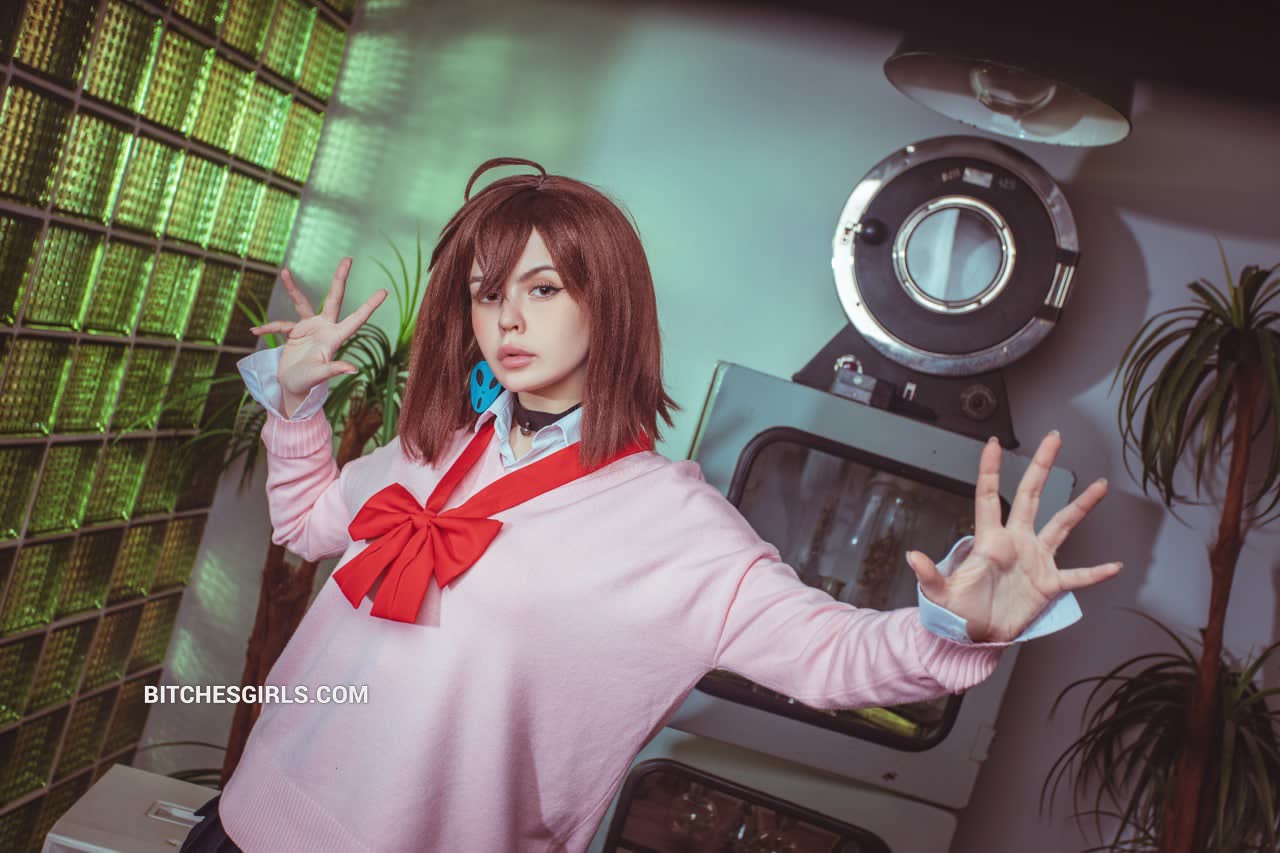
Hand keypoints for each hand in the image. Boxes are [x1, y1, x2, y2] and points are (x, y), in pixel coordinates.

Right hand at [249, 258, 387, 410]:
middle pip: (334, 298)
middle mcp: (325, 328)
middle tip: (348, 258)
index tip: (384, 292)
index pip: (356, 319)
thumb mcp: (320, 375)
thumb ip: (334, 369)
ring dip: (293, 289)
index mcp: (335, 337)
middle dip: (340, 278)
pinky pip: (281, 324)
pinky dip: (268, 327)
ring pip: (303, 302)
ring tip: (285, 272)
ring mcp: (310, 328)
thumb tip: (353, 370)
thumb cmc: (308, 384)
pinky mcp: (295, 332)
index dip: (370, 306)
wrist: (293, 388)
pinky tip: (255, 330)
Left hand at [905, 432, 1121, 642]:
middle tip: (1052, 438)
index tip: (993, 443)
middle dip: (1041, 466)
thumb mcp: (940, 594)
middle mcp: (1016, 542)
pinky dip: (1095, 573)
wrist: (976, 636)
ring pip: (1061, 525)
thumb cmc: (957, 612)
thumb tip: (913, 557)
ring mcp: (1035, 560)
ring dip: (1080, 507)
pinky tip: (1114, 567)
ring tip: (1099, 487)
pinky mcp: (1048, 584)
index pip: (988, 496)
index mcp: (989, 540)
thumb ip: (929, 575)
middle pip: (1030, 495)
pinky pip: (1076, 576)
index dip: (989, 470)